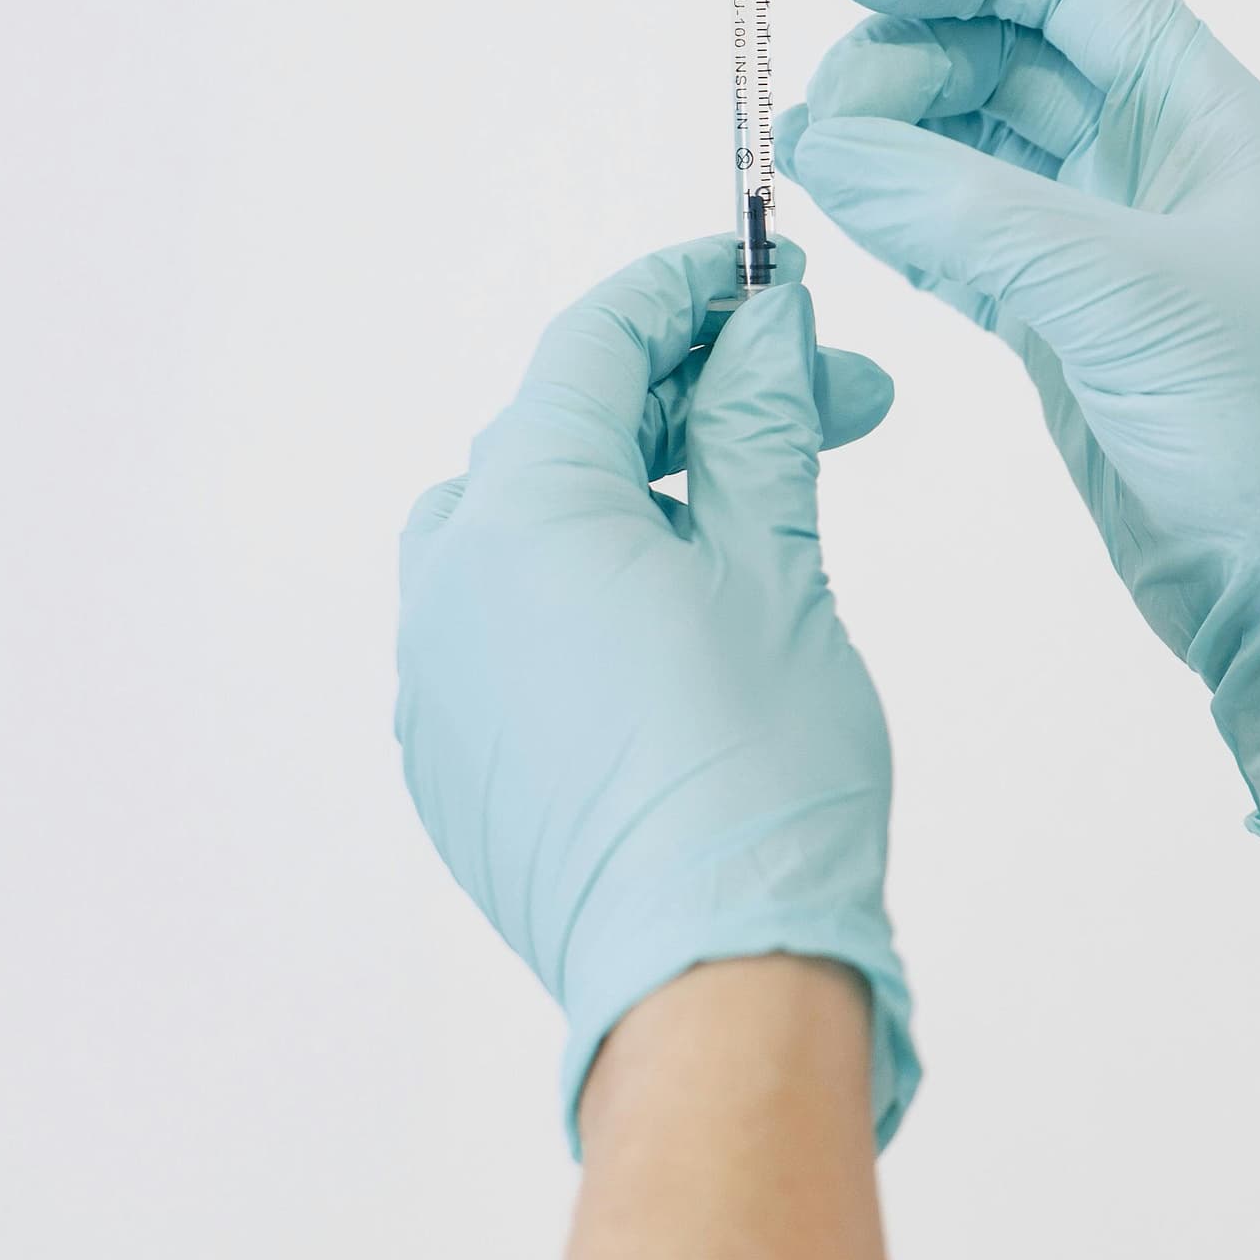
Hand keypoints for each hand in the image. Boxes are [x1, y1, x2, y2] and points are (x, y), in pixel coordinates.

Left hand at [395, 237, 917, 1148]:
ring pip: (525, 530)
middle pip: (561, 432)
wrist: (712, 980)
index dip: (691, 292)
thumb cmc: (758, 778)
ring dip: (637, 492)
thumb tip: (762, 330)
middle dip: (696, 400)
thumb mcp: (780, 566)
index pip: (596, 344)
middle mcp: (448, 584)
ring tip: (758, 514)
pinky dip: (591, 589)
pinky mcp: (451, 762)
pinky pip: (508, 629)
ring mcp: (435, 682)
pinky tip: (690, 621)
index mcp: (523, 513)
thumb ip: (759, 426)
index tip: (772, 278)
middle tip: (824, 400)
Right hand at [784, 0, 1259, 838]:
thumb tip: (831, 144)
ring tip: (809, 163)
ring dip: (895, 142)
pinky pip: (970, 246)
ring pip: (982, 153)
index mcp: (1209, 119)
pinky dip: (905, 224)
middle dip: (910, 63)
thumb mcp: (1122, 294)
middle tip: (824, 120)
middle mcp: (1163, 171)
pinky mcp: (1074, 340)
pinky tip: (847, 217)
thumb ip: (969, 210)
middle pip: (1011, 58)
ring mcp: (1114, 256)